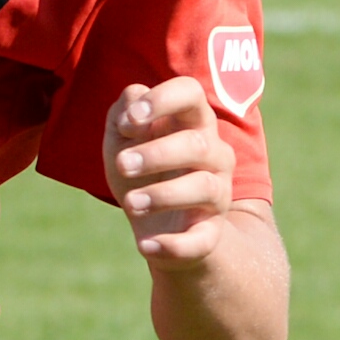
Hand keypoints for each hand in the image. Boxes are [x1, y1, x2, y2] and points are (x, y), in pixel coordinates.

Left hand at [106, 78, 242, 264]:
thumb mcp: (122, 140)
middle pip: (196, 144)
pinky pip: (201, 241)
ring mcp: (218, 195)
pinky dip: (172, 246)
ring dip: (162, 195)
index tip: (130, 120)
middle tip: (121, 165)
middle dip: (156, 154)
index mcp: (192, 122)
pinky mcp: (210, 234)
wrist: (156, 228)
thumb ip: (124, 114)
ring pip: (203, 187)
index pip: (190, 93)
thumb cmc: (141, 171)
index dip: (162, 99)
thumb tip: (132, 114)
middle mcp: (214, 154)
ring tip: (130, 204)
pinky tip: (144, 245)